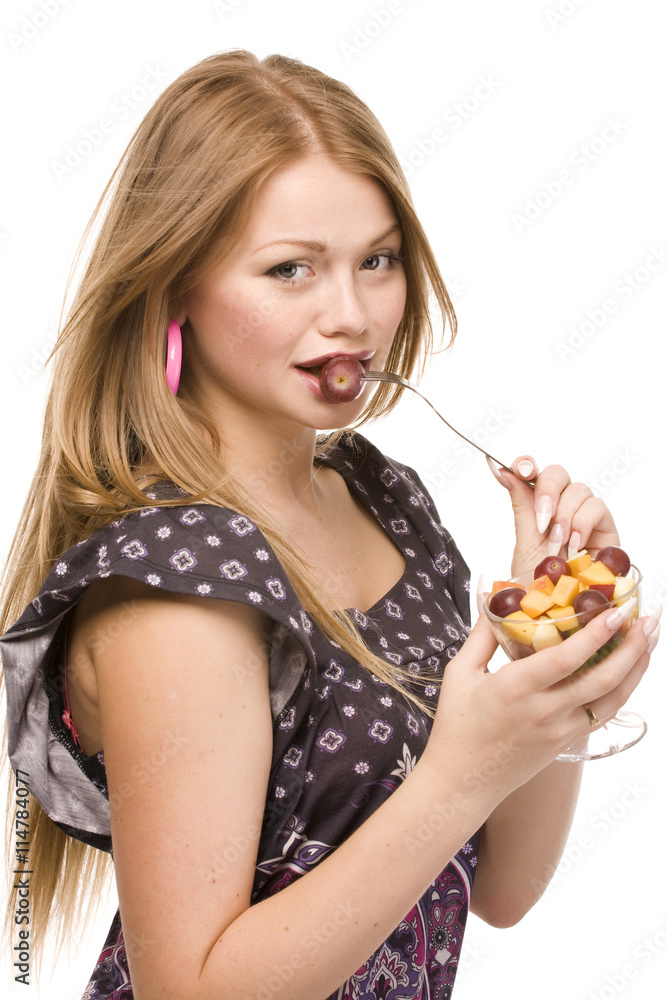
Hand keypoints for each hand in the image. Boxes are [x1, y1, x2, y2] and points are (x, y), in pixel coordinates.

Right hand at [427, 601, 653, 799]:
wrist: (462, 782)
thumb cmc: (456, 726)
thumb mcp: (460, 674)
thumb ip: (481, 635)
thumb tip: (491, 595)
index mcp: (515, 689)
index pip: (565, 659)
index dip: (596, 635)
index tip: (618, 611)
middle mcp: (544, 711)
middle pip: (602, 679)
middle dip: (632, 647)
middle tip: (649, 619)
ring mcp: (560, 730)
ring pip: (612, 699)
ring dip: (637, 668)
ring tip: (650, 639)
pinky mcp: (567, 742)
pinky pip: (602, 713)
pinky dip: (622, 689)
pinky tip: (630, 669)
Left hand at [487, 456, 619, 576]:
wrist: (563, 610)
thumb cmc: (544, 582)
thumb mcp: (525, 542)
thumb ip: (521, 506)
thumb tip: (504, 471)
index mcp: (538, 507)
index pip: (534, 473)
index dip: (526, 464)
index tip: (517, 469)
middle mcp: (562, 507)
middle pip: (558, 473)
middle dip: (547, 490)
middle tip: (542, 517)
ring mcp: (585, 515)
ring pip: (579, 489)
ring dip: (564, 516)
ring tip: (558, 544)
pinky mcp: (606, 527)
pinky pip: (597, 506)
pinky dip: (583, 524)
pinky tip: (576, 546)